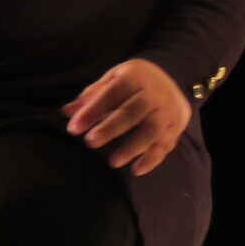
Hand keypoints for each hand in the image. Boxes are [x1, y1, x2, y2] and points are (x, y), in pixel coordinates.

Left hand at [62, 58, 191, 173]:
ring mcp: (169, 109)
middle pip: (134, 111)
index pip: (113, 92)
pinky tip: (136, 169)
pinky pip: (165, 144)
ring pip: (152, 130)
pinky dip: (152, 159)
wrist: (174, 80)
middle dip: (111, 128)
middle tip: (90, 142)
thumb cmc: (134, 83)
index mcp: (137, 76)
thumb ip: (92, 96)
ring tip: (112, 162)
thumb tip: (68, 112)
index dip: (93, 110)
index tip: (74, 128)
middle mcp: (156, 92)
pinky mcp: (176, 126)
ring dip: (132, 147)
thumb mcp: (113, 80)